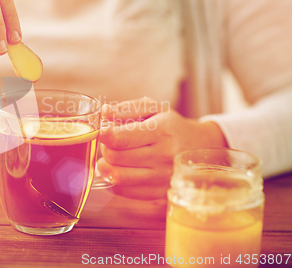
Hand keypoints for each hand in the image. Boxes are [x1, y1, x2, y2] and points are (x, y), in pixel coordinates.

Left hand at [97, 98, 227, 199]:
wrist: (201, 148)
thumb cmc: (172, 125)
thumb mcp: (155, 108)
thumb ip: (127, 108)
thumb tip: (104, 112)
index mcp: (161, 131)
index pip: (120, 139)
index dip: (103, 135)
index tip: (101, 132)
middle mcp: (163, 156)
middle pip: (115, 157)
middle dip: (105, 148)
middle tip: (109, 144)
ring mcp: (162, 178)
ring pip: (118, 177)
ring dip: (106, 167)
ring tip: (110, 158)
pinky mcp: (159, 193)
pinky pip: (124, 191)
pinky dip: (115, 181)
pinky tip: (121, 170)